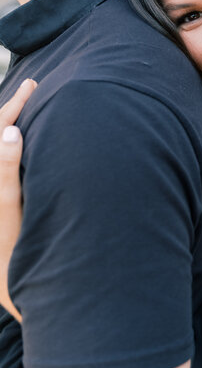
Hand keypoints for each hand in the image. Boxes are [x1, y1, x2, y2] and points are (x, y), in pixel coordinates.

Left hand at [0, 79, 36, 321]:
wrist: (7, 281)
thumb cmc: (7, 249)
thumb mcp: (7, 210)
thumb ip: (5, 170)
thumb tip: (9, 132)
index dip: (14, 107)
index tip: (33, 88)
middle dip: (12, 108)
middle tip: (31, 86)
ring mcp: (2, 186)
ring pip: (1, 144)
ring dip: (11, 122)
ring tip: (27, 104)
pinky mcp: (8, 195)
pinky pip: (7, 162)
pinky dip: (14, 143)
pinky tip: (26, 138)